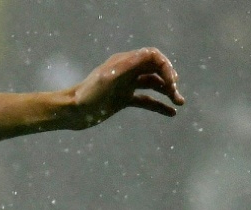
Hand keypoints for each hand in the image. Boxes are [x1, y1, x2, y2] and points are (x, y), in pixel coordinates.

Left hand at [70, 48, 184, 126]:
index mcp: (124, 62)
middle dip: (169, 79)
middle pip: (156, 70)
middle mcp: (127, 71)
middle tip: (175, 93)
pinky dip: (158, 105)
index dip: (166, 66)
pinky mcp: (123, 100)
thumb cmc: (87, 94)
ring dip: (168, 92)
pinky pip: (146, 101)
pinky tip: (171, 113)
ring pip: (153, 85)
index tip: (172, 81)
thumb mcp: (108, 78)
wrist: (71, 112)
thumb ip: (129, 65)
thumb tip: (153, 54)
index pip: (153, 57)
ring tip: (179, 102)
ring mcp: (126, 86)